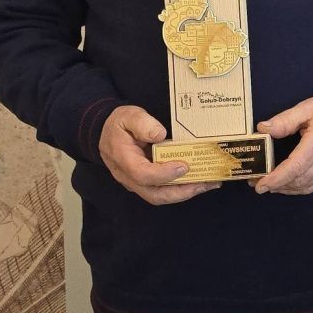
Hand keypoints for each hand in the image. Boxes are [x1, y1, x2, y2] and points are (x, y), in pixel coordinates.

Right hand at [98, 105, 220, 205]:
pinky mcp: (144, 183)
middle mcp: (129, 177)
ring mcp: (136, 182)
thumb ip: (143, 123)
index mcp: (123, 159)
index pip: (142, 174)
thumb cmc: (119, 124)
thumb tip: (160, 134)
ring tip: (208, 184)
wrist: (105, 133)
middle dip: (182, 192)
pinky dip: (181, 190)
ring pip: (160, 196)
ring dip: (185, 193)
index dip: (164, 174)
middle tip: (205, 183)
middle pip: (154, 194)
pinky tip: (199, 182)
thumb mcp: (129, 115)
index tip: (184, 166)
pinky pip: (162, 191)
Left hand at [255, 92, 312, 195]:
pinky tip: (286, 185)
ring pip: (305, 186)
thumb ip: (285, 120)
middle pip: (298, 180)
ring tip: (268, 184)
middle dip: (275, 185)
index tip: (260, 184)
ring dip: (285, 189)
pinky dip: (297, 188)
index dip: (276, 178)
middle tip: (255, 182)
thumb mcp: (308, 107)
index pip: (296, 167)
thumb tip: (263, 129)